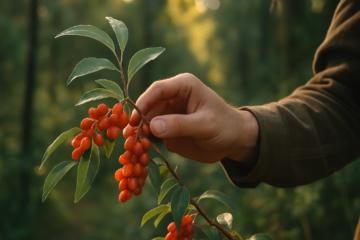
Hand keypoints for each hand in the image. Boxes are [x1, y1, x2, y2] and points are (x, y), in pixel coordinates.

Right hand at [130, 73, 258, 163]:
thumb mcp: (205, 125)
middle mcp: (172, 98)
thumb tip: (151, 127)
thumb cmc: (224, 126)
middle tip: (128, 136)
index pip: (158, 90)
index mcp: (183, 86)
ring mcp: (168, 114)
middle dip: (137, 120)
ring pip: (147, 120)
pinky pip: (151, 134)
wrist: (234, 141)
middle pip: (148, 105)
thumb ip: (180, 124)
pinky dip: (144, 141)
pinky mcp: (167, 129)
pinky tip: (139, 151)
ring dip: (138, 132)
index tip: (133, 119)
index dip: (143, 103)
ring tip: (131, 146)